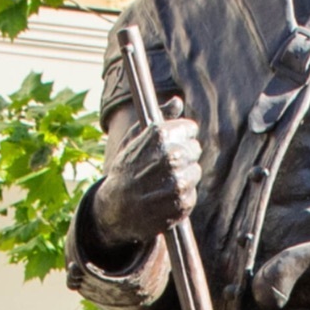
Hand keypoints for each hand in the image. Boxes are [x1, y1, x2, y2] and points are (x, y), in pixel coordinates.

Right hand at [90, 97, 201, 249]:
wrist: (114, 208)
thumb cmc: (124, 170)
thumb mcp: (134, 138)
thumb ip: (160, 118)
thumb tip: (178, 101)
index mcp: (160, 136)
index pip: (189, 129)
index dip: (180, 136)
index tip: (170, 144)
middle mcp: (171, 157)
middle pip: (195, 149)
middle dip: (183, 156)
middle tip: (163, 166)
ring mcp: (178, 182)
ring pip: (195, 172)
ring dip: (183, 177)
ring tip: (161, 183)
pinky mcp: (182, 204)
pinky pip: (192, 194)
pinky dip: (181, 197)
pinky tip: (163, 198)